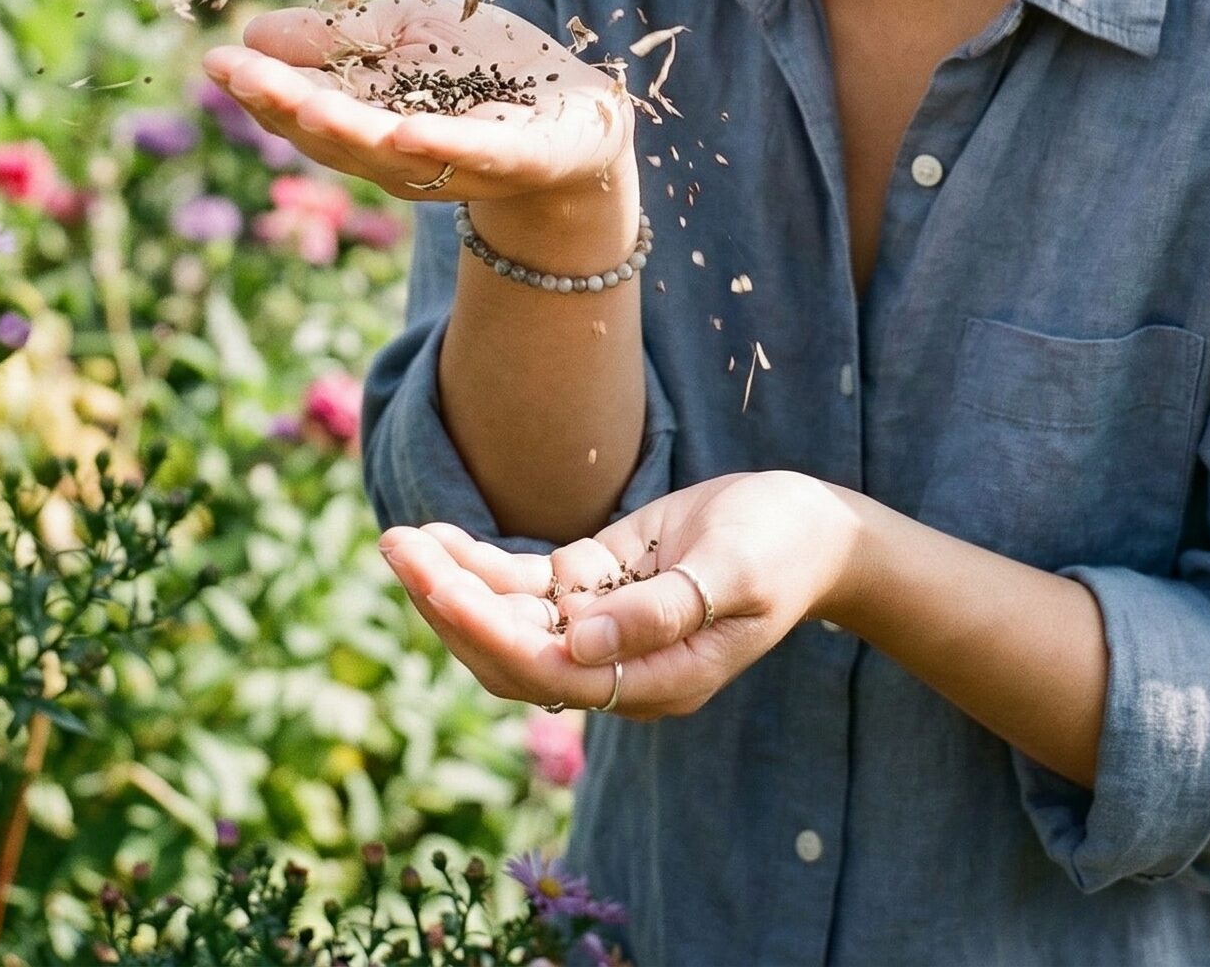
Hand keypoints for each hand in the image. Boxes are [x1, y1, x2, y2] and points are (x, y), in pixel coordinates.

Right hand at [200, 0, 632, 201]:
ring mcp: (455, 162)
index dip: (261, 87)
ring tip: (302, 104)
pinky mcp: (516, 159)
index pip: (304, 107)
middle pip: (333, 134)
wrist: (584, 116)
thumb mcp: (413, 34)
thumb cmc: (494, 72)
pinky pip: (472, 157)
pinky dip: (438, 147)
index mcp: (372, 120)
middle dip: (283, 105)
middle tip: (237, 75)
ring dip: (345, 129)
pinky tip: (403, 133)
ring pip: (389, 152)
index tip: (217, 60)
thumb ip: (343, 37)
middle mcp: (402, 153)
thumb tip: (254, 32)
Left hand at [377, 471, 862, 720]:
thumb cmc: (782, 546)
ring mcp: (603, 628)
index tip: (440, 583)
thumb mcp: (734, 573)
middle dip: (449, 606)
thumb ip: (662, 613)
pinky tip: (439, 537)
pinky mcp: (597, 588)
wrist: (813, 527)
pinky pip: (525, 590)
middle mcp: (617, 668)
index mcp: (654, 681)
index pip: (549, 672)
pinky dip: (480, 566)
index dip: (488, 631)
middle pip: (511, 655)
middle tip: (396, 550)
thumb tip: (579, 644)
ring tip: (397, 540)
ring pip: (509, 623)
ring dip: (451, 585)